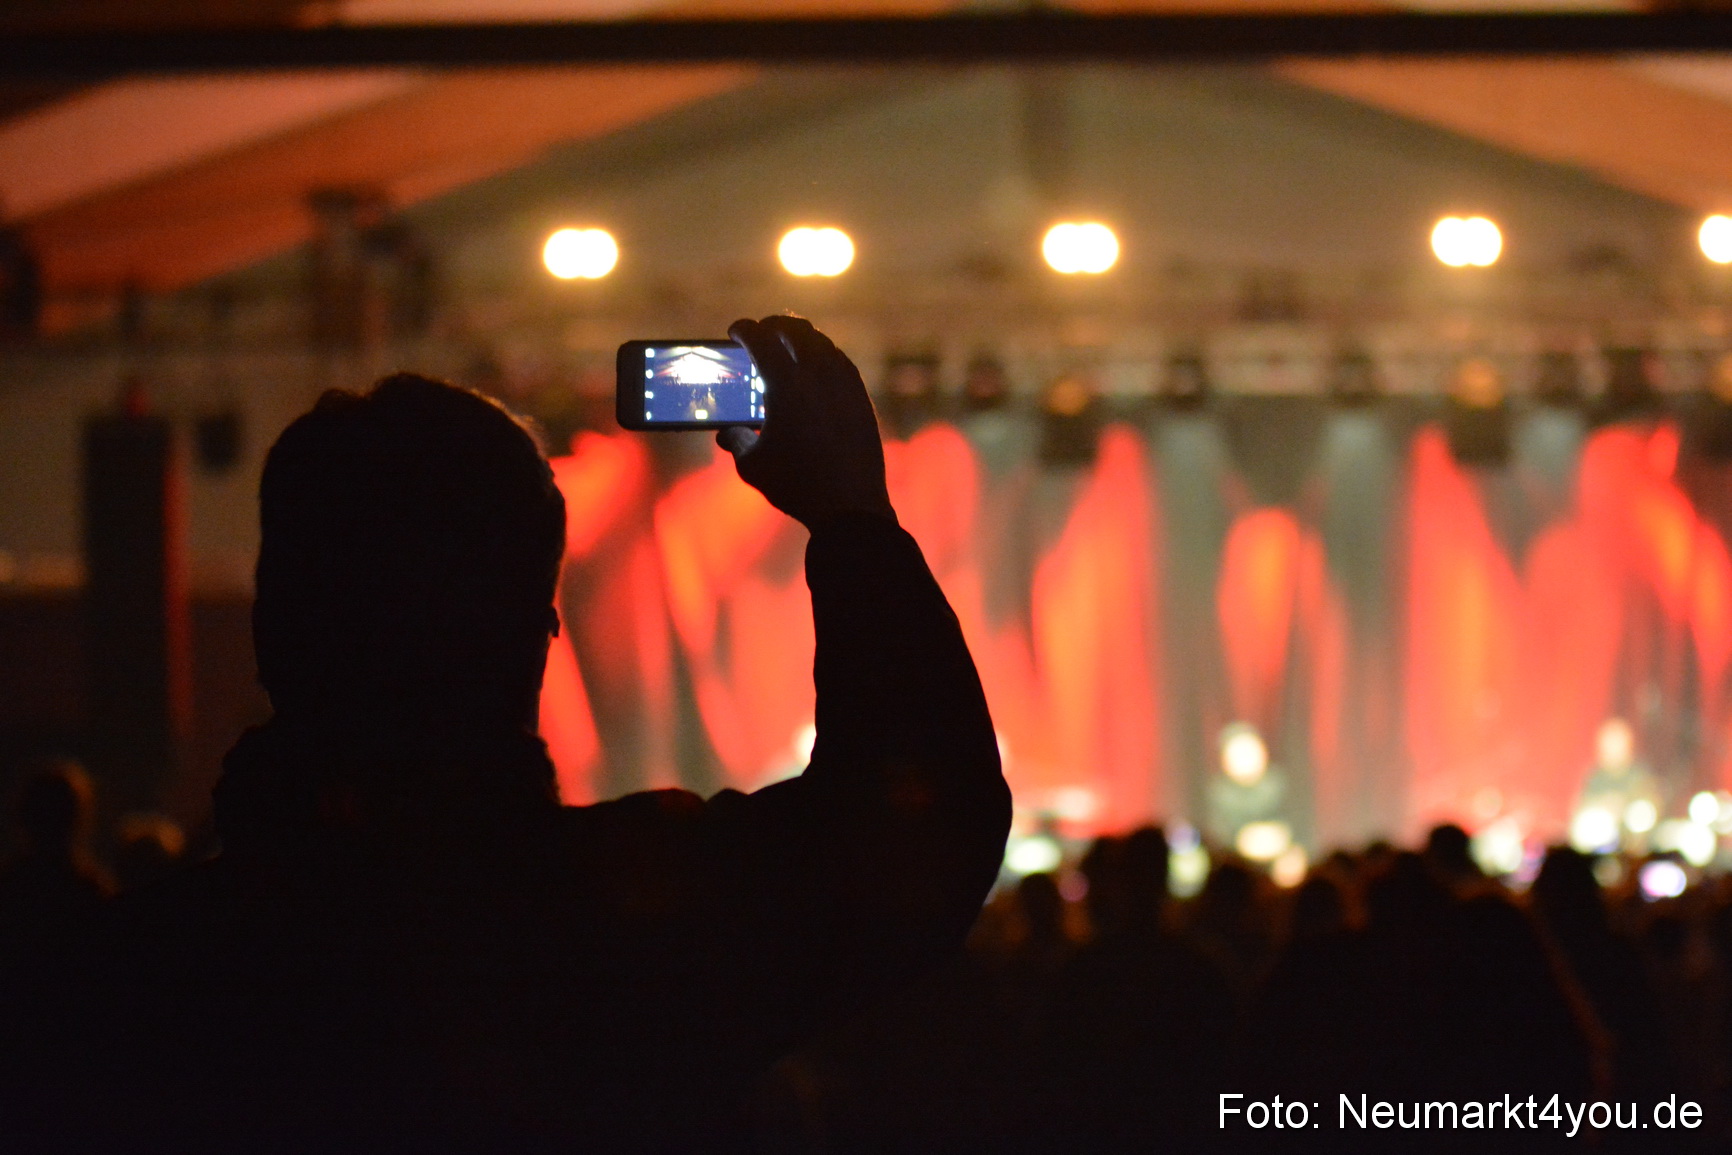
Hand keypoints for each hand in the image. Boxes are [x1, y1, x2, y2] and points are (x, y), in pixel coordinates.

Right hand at [718, 315, 896, 529]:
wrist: (850, 506)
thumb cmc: (796, 486)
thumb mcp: (753, 466)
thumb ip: (736, 441)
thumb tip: (726, 434)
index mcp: (785, 384)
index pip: (760, 338)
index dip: (744, 329)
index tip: (736, 331)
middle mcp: (817, 374)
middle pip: (794, 329)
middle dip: (773, 325)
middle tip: (761, 332)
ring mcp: (844, 384)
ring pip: (822, 342)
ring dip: (801, 337)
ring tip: (788, 346)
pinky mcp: (861, 398)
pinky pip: (841, 362)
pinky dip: (824, 355)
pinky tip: (818, 368)